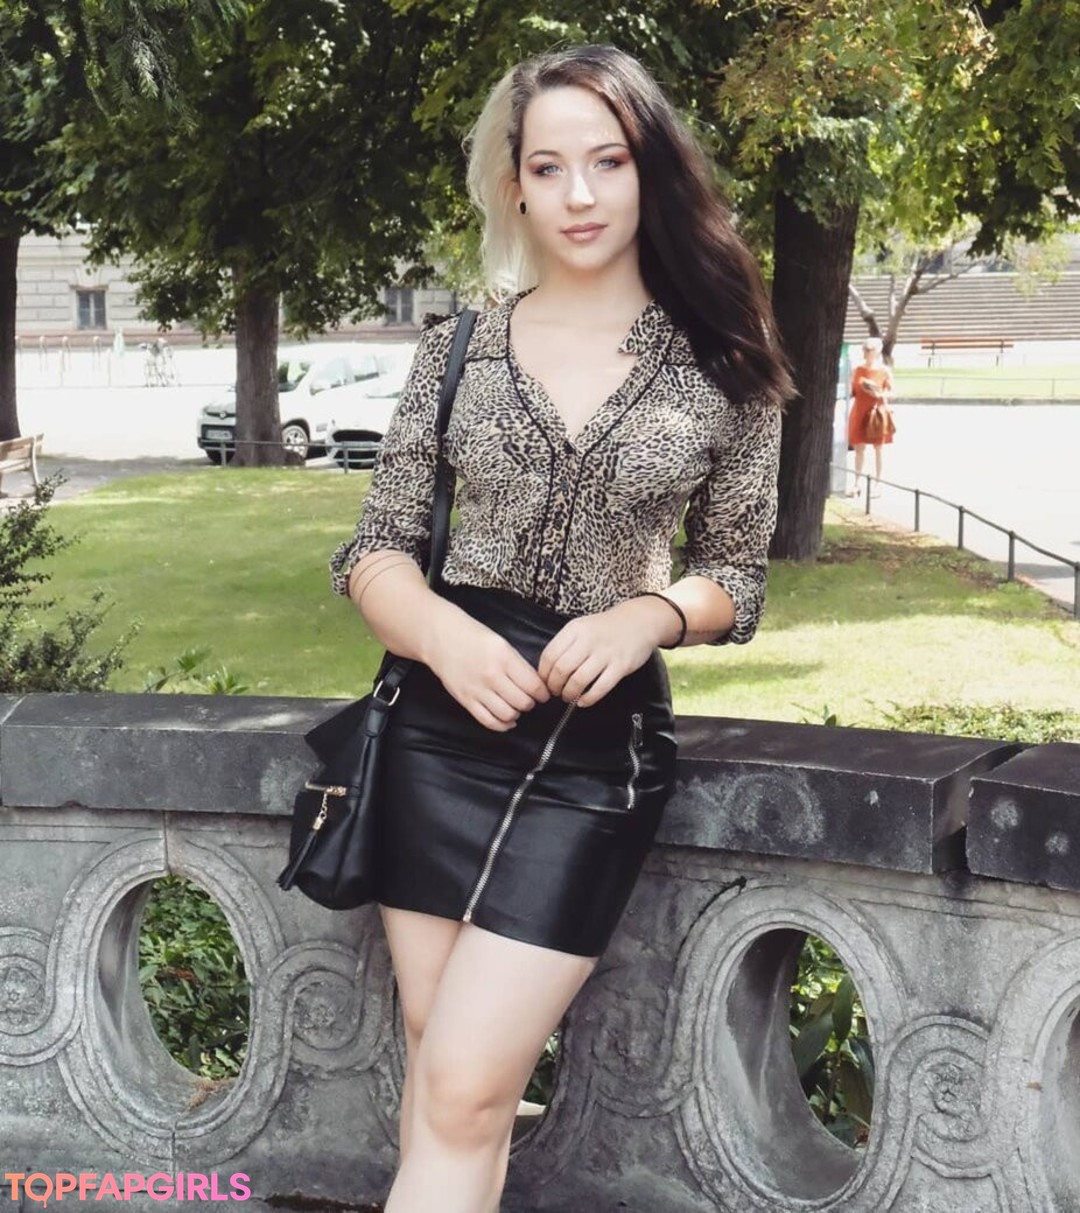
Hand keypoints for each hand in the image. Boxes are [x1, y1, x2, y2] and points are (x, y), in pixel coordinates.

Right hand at [424, 608, 550, 731]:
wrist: (442, 638)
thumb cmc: (473, 637)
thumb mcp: (502, 643)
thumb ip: (518, 665)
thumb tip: (536, 685)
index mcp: (504, 658)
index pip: (533, 685)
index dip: (543, 693)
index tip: (544, 694)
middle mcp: (491, 675)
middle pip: (523, 702)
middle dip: (531, 703)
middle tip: (530, 699)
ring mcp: (477, 689)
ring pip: (508, 714)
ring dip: (517, 713)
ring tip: (516, 706)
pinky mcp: (466, 700)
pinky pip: (488, 721)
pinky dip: (502, 725)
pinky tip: (507, 720)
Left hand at [538, 599, 668, 706]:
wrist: (639, 621)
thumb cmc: (605, 628)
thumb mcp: (581, 627)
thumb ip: (565, 645)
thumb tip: (547, 670)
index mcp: (575, 629)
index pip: (550, 655)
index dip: (544, 673)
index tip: (544, 682)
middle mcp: (588, 640)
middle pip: (562, 669)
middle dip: (554, 686)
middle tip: (555, 692)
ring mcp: (606, 653)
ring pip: (579, 680)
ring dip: (569, 694)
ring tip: (568, 697)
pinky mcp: (621, 666)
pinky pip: (600, 687)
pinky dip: (588, 698)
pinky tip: (583, 701)